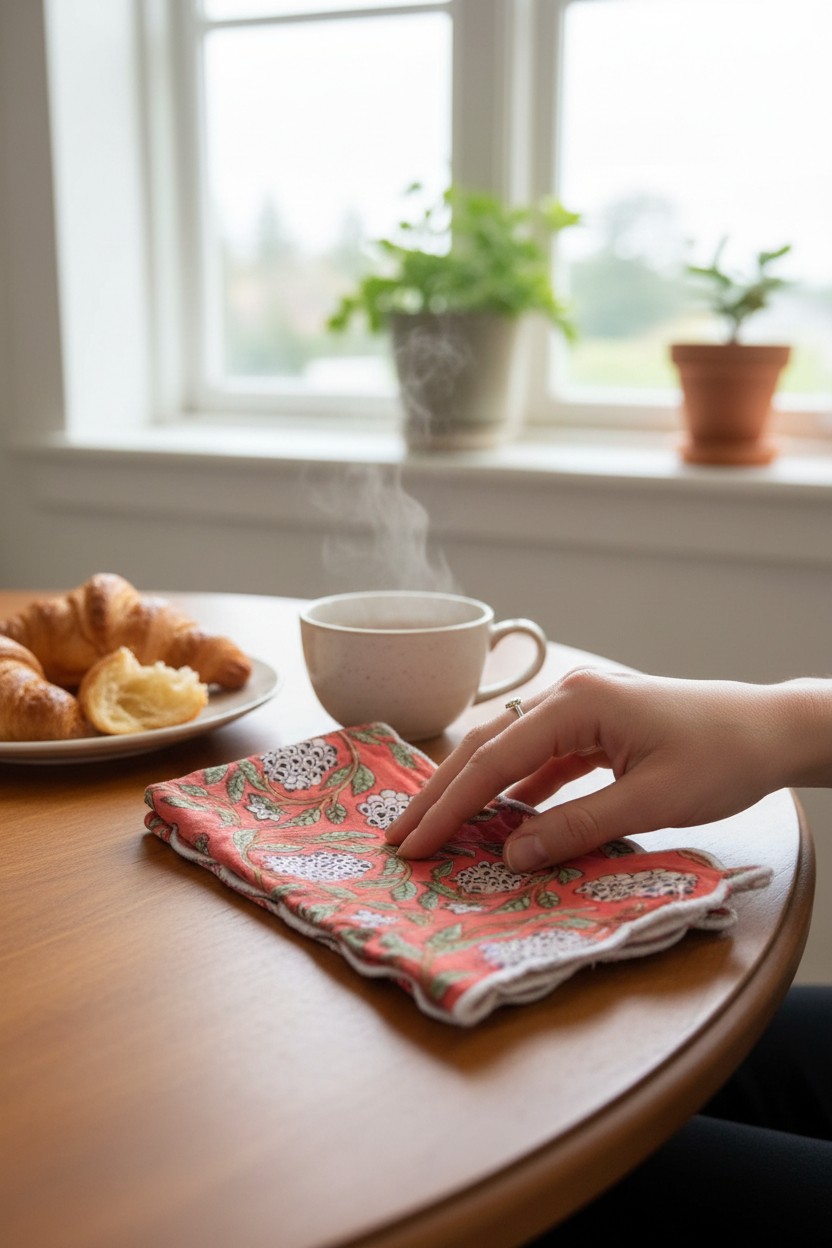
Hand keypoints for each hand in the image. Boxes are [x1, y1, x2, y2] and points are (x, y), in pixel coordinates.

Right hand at [385, 667, 827, 870]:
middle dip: (441, 794)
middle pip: (486, 747)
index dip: (449, 806)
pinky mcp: (594, 729)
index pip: (493, 760)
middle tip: (400, 838)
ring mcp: (580, 711)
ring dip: (471, 792)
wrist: (771, 730)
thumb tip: (511, 857)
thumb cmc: (721, 757)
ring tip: (435, 831)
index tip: (414, 844)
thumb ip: (576, 827)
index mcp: (575, 704)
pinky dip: (512, 791)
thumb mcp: (650, 801)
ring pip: (508, 754)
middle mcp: (567, 698)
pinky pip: (539, 761)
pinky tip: (498, 819)